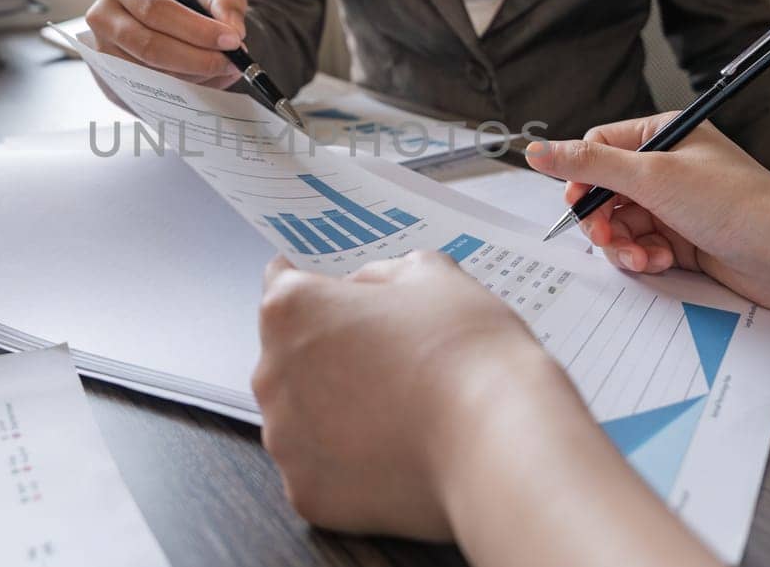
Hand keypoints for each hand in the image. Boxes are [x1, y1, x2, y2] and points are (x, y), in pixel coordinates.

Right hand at [86, 0, 248, 87]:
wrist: (163, 25)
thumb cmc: (180, 5)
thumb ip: (226, 3)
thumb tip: (233, 30)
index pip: (156, 10)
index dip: (196, 29)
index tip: (231, 40)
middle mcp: (103, 16)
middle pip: (149, 46)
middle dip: (196, 58)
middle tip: (230, 62)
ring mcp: (101, 52)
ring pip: (148, 74)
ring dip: (191, 78)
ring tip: (220, 71)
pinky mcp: (108, 82)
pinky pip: (147, 94)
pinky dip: (181, 93)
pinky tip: (205, 83)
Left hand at [253, 251, 568, 538]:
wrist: (497, 442)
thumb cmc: (466, 353)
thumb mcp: (432, 276)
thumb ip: (382, 274)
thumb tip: (364, 289)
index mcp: (292, 312)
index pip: (282, 285)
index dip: (317, 286)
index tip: (334, 293)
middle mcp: (272, 376)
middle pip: (291, 355)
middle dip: (329, 353)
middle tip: (390, 358)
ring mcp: (286, 442)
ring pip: (302, 416)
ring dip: (335, 410)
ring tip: (400, 410)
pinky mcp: (307, 495)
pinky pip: (322, 468)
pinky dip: (350, 462)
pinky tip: (396, 451)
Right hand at [525, 115, 769, 313]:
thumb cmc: (737, 204)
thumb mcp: (653, 176)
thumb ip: (590, 164)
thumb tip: (536, 148)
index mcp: (663, 137)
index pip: (599, 148)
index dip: (583, 178)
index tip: (579, 203)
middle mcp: (668, 168)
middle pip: (604, 191)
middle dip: (602, 220)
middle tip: (608, 238)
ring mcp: (675, 206)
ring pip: (621, 225)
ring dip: (625, 245)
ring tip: (645, 257)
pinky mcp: (684, 240)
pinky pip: (643, 247)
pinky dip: (646, 258)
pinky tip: (664, 263)